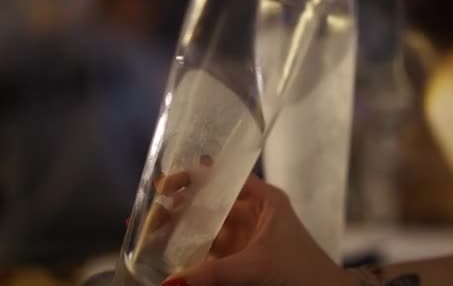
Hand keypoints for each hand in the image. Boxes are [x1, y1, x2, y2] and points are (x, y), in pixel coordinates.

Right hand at [162, 175, 353, 285]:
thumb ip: (213, 274)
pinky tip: (168, 255)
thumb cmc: (302, 273)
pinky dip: (192, 253)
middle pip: (211, 203)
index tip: (165, 184)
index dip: (194, 178)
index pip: (224, 178)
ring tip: (150, 232)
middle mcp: (253, 214)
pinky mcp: (241, 260)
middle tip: (150, 213)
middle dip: (181, 207)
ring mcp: (246, 238)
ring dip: (182, 230)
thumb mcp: (257, 267)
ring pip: (208, 229)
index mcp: (264, 200)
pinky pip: (211, 252)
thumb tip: (170, 282)